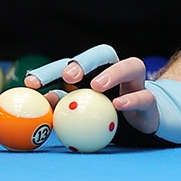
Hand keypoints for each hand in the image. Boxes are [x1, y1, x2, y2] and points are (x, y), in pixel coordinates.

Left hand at [46, 53, 160, 135]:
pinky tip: (118, 106)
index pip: (70, 65)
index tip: (31, 84)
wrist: (141, 125)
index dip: (50, 72)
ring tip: (97, 85)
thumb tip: (44, 102)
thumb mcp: (80, 112)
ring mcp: (135, 83)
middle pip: (101, 55)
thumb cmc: (105, 116)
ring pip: (131, 66)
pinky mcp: (149, 100)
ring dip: (114, 72)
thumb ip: (63, 106)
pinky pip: (144, 96)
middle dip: (83, 62)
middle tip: (68, 77)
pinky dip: (131, 100)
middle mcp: (115, 71)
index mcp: (94, 72)